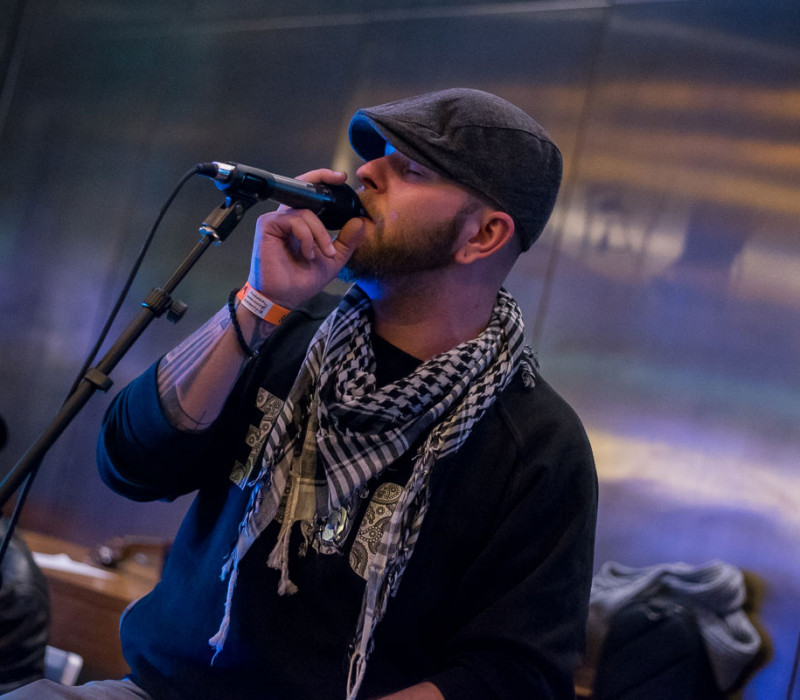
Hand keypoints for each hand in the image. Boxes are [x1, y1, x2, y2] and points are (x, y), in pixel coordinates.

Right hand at [247, 169, 366, 308]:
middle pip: (303, 187)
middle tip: (339, 179)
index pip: (311, 195)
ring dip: (320, 233)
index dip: (324, 181)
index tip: (342, 179)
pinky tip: (307, 254)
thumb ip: (346, 241)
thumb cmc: (302, 280)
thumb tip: (360, 221)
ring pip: (306, 211)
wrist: (284, 297)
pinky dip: (307, 237)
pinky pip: (295, 220)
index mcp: (301, 222)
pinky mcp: (268, 225)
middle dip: (321, 179)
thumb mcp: (333, 259)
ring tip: (322, 254)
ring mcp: (276, 219)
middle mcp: (287, 216)